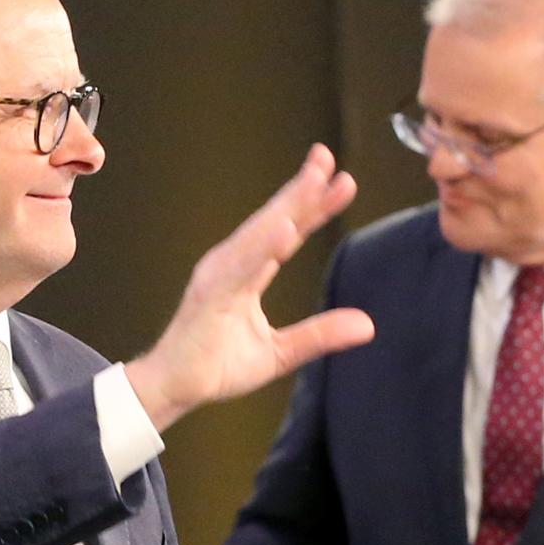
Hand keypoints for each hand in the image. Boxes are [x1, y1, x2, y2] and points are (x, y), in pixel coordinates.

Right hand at [126, 144, 374, 430]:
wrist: (175, 387)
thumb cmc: (217, 365)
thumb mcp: (281, 352)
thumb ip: (320, 334)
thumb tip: (368, 325)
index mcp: (248, 270)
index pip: (288, 232)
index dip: (314, 205)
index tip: (342, 179)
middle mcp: (232, 264)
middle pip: (274, 220)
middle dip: (301, 188)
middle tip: (327, 157)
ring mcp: (219, 275)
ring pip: (259, 234)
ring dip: (287, 205)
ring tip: (314, 179)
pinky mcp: (210, 295)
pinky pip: (240, 268)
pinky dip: (263, 247)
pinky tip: (285, 229)